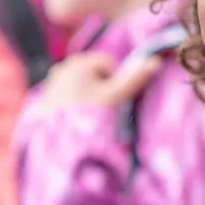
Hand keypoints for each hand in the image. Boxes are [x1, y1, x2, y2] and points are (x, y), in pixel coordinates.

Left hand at [38, 52, 161, 112]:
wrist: (60, 142)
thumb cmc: (90, 116)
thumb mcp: (115, 97)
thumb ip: (135, 79)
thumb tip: (156, 62)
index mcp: (79, 62)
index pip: (108, 63)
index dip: (114, 82)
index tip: (110, 100)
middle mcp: (63, 66)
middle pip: (95, 74)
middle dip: (101, 89)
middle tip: (99, 110)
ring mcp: (53, 81)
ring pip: (84, 85)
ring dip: (90, 96)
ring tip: (87, 116)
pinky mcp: (48, 96)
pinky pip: (71, 94)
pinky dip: (76, 103)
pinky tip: (74, 118)